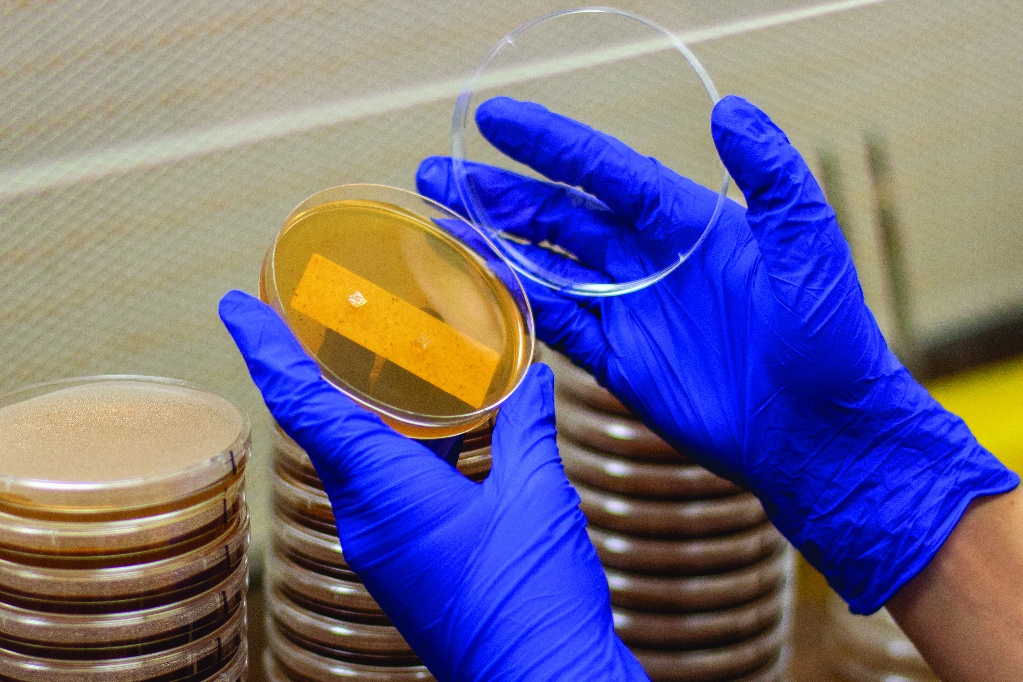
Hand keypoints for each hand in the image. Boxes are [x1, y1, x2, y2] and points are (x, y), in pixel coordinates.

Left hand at [219, 291, 646, 680]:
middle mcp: (367, 519)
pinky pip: (378, 489)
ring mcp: (380, 546)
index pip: (306, 405)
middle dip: (306, 369)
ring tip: (370, 361)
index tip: (235, 306)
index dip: (267, 349)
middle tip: (302, 315)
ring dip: (353, 408)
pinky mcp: (402, 565)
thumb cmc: (533, 599)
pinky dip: (388, 447)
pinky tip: (429, 431)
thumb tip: (532, 379)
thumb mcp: (537, 499)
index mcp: (386, 491)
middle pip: (319, 426)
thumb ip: (528, 430)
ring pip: (350, 458)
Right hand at [416, 95, 1017, 612]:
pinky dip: (520, 307)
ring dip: (496, 245)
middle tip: (439, 171)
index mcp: (688, 223)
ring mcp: (632, 311)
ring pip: (548, 268)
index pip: (605, 170)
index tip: (494, 118)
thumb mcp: (807, 248)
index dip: (548, 144)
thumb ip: (771, 178)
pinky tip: (482, 287)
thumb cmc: (827, 338)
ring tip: (442, 223)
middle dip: (500, 193)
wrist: (819, 434)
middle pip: (561, 216)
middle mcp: (651, 260)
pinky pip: (559, 327)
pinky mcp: (621, 362)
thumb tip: (730, 109)